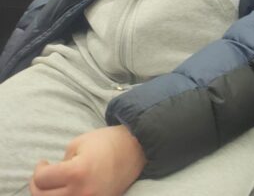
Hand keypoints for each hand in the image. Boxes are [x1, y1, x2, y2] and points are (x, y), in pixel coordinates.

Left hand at [29, 125, 146, 195]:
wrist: (136, 149)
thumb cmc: (107, 142)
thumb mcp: (77, 144)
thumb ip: (59, 163)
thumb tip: (49, 178)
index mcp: (76, 172)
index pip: (41, 179)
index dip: (39, 169)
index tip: (44, 163)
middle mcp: (82, 192)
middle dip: (38, 185)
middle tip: (43, 176)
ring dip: (49, 194)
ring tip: (53, 184)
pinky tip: (67, 189)